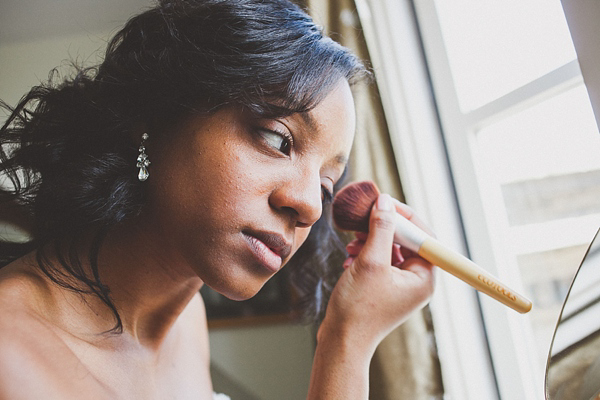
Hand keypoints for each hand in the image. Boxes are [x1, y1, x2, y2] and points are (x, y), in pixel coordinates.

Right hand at [319, 193, 434, 352]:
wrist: (341, 341)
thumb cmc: (358, 308)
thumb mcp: (370, 262)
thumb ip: (380, 229)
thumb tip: (385, 202)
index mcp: (423, 278)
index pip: (424, 236)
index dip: (405, 217)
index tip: (384, 203)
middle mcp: (417, 282)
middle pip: (407, 241)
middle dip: (383, 229)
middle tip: (363, 220)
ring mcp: (401, 286)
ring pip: (390, 249)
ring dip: (371, 241)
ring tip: (352, 244)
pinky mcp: (384, 289)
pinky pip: (380, 261)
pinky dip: (365, 254)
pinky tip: (349, 257)